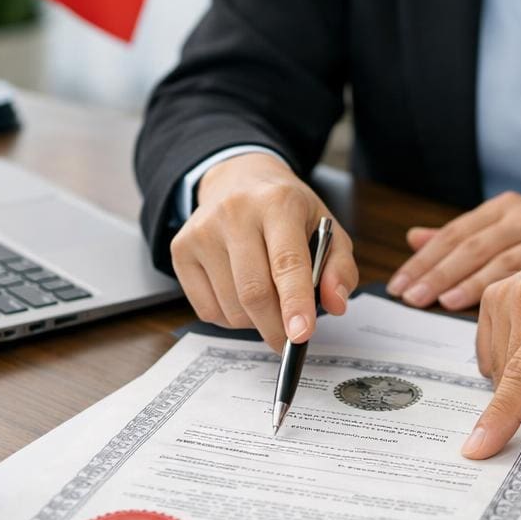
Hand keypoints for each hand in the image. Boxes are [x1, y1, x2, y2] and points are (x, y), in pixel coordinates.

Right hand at [170, 152, 357, 349]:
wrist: (239, 179)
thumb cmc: (287, 211)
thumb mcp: (327, 228)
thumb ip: (339, 267)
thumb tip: (334, 304)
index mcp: (277, 203)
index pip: (286, 262)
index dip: (295, 303)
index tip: (301, 335)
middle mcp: (234, 213)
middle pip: (253, 292)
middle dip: (275, 327)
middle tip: (289, 340)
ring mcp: (202, 232)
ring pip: (231, 308)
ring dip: (254, 321)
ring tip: (267, 298)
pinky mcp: (180, 250)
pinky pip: (207, 310)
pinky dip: (230, 317)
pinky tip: (240, 294)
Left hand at [386, 192, 520, 310]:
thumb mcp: (508, 229)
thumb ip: (462, 238)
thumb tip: (413, 238)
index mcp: (508, 209)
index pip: (457, 234)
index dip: (426, 260)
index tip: (401, 285)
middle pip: (472, 244)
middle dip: (437, 272)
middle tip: (412, 297)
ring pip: (498, 258)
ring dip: (466, 281)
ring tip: (440, 301)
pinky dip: (505, 294)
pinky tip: (484, 310)